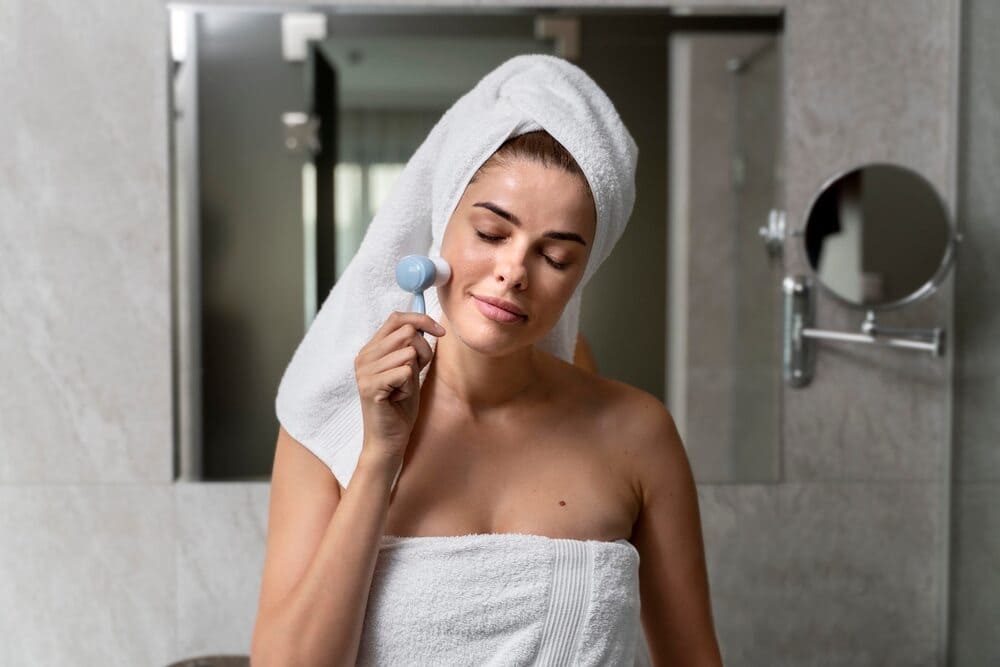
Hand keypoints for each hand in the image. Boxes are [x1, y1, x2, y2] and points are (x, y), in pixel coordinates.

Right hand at [354, 311, 444, 461]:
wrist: (388, 439)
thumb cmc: (400, 405)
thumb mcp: (409, 368)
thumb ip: (411, 346)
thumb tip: (424, 323)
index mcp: (370, 349)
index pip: (396, 318)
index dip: (422, 320)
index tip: (440, 333)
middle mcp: (364, 356)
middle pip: (407, 332)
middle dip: (423, 351)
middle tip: (415, 374)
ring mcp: (364, 371)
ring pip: (408, 352)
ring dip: (415, 372)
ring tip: (403, 388)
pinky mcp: (370, 386)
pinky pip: (405, 371)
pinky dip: (409, 386)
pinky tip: (399, 397)